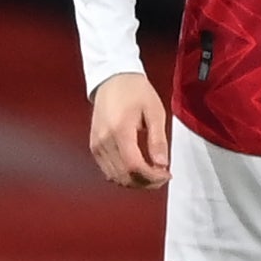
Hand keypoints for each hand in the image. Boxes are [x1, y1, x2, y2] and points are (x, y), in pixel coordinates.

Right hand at [88, 72, 169, 188]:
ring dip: (134, 182)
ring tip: (153, 174)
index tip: (166, 175)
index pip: (134, 166)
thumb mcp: (155, 111)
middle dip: (145, 182)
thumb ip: (158, 140)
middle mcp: (103, 141)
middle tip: (162, 177)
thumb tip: (162, 165)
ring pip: (114, 177)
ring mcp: (96, 145)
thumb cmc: (135, 91)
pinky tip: (138, 170)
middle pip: (123, 176)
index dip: (151, 177)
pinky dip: (123, 175)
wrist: (113, 78)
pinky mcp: (93, 146)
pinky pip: (107, 170)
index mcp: (120, 130)